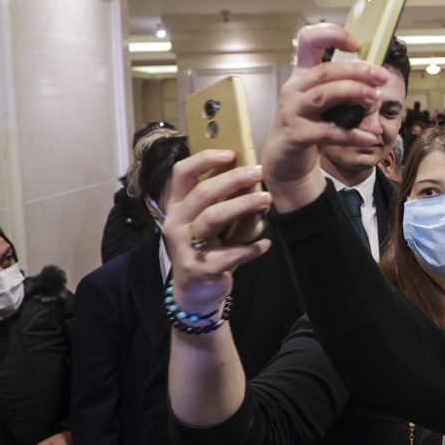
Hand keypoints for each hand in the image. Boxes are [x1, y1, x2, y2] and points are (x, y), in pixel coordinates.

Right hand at [161, 150, 273, 314]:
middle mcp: (177, 222)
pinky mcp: (200, 267)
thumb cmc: (206, 247)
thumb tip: (252, 176)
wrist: (195, 291)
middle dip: (233, 180)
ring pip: (213, 218)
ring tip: (267, 200)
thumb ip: (219, 201)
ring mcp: (185, 246)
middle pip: (203, 193)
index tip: (231, 153)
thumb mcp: (205, 221)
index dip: (204, 160)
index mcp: (178, 205)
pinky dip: (251, 248)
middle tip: (259, 173)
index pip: (182, 173)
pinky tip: (265, 244)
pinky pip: (230, 254)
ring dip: (243, 206)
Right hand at [261, 23, 391, 212]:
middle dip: (357, 70)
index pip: (309, 40)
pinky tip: (369, 137)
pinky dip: (351, 134)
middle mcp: (295, 88)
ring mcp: (293, 111)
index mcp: (302, 74)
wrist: (284, 159)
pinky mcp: (296, 135)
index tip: (356, 44)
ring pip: (324, 95)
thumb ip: (344, 86)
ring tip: (375, 97)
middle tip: (381, 76)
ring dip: (353, 92)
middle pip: (326, 71)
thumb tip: (376, 77)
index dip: (332, 34)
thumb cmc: (310, 124)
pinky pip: (327, 132)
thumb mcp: (323, 100)